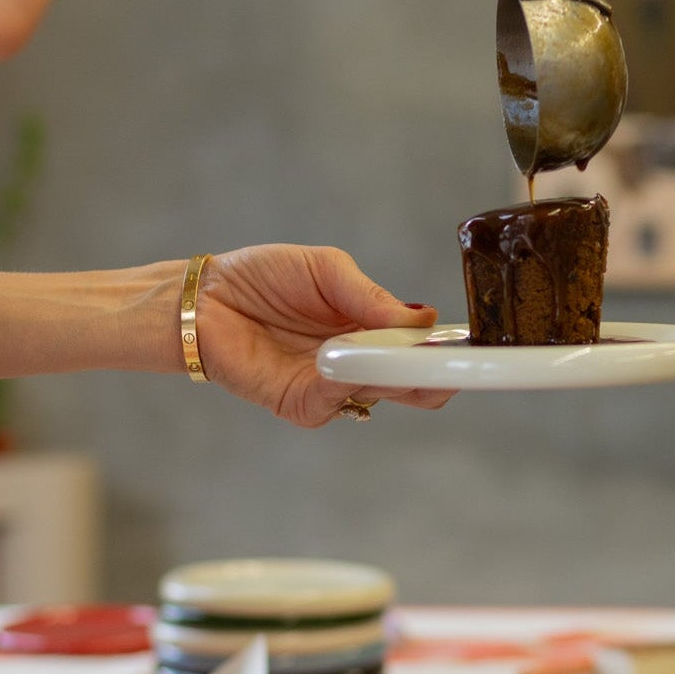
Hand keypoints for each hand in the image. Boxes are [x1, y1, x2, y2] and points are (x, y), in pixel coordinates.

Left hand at [196, 245, 452, 426]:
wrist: (207, 297)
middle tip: (440, 354)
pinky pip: (337, 400)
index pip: (425, 350)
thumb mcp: (327, 270)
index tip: (467, 342)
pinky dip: (344, 379)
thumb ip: (371, 296)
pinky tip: (338, 356)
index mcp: (374, 329)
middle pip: (419, 385)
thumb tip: (423, 319)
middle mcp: (361, 363)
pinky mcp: (302, 403)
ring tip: (387, 347)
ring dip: (390, 371)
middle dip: (436, 371)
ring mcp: (334, 387)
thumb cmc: (264, 277)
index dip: (449, 349)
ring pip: (385, 393)